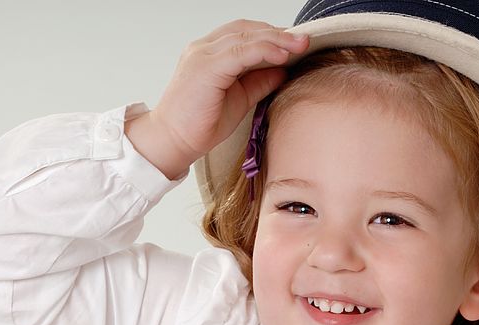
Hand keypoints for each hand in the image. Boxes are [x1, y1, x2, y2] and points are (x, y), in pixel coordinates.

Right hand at [126, 19, 308, 178]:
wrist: (172, 141)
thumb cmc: (200, 123)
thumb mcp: (240, 99)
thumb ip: (259, 82)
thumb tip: (284, 70)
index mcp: (210, 52)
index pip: (245, 33)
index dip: (272, 35)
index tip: (297, 42)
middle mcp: (204, 48)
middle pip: (247, 30)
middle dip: (279, 33)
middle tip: (306, 39)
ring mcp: (202, 55)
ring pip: (245, 37)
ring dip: (276, 39)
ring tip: (301, 44)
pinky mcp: (205, 68)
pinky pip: (239, 53)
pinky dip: (263, 51)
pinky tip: (282, 55)